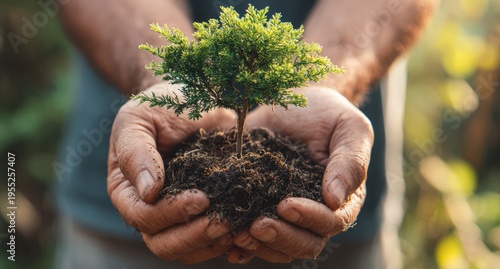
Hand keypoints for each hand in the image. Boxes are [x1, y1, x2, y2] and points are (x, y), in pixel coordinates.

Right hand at [107, 83, 236, 263]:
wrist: (193, 100)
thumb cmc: (161, 106)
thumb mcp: (139, 119)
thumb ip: (136, 152)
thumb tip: (148, 192)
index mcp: (127, 191)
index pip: (142, 217)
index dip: (170, 214)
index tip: (201, 198)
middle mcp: (150, 210)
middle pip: (164, 244)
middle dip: (193, 236)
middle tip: (223, 222)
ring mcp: (178, 215)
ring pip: (189, 249)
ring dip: (212, 243)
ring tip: (237, 227)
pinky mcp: (205, 213)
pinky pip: (212, 241)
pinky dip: (228, 241)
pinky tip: (245, 230)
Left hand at [228, 86, 372, 262]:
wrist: (293, 103)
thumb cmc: (327, 114)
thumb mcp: (349, 128)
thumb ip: (350, 162)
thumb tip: (335, 199)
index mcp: (342, 199)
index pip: (331, 221)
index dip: (309, 218)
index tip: (286, 204)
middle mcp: (315, 213)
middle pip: (305, 243)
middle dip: (281, 238)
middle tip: (257, 226)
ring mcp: (285, 215)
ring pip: (279, 247)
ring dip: (260, 246)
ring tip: (238, 234)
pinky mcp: (260, 208)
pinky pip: (254, 237)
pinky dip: (242, 246)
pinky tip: (227, 244)